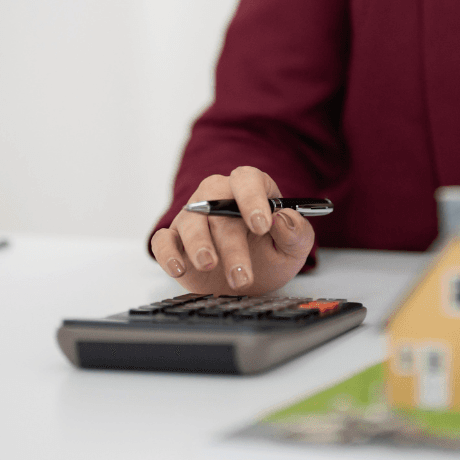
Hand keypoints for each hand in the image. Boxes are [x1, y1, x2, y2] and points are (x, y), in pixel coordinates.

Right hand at [151, 166, 314, 296]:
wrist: (247, 280)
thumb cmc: (271, 254)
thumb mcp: (294, 247)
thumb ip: (296, 232)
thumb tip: (284, 219)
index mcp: (252, 188)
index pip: (247, 180)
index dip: (253, 199)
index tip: (262, 225)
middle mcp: (218, 195)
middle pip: (218, 205)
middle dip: (231, 242)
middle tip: (241, 273)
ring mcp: (193, 216)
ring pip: (191, 221)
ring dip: (200, 245)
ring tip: (210, 265)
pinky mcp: (174, 240)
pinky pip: (163, 239)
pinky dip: (167, 253)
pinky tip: (180, 268)